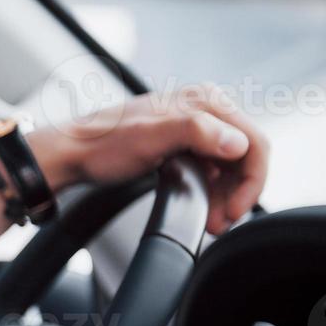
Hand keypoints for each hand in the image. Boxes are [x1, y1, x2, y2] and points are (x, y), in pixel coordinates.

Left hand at [30, 85, 269, 235]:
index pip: (254, 142)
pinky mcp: (182, 143)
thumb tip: (237, 143)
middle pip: (245, 156)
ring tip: (211, 222)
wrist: (71, 153)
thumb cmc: (103, 145)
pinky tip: (201, 208)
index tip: (234, 211)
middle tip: (220, 223)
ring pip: (228, 166)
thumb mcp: (151, 138)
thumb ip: (197, 133)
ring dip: (224, 196)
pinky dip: (210, 190)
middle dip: (237, 193)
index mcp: (206, 101)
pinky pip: (209, 169)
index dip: (251, 181)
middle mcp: (205, 109)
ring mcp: (194, 126)